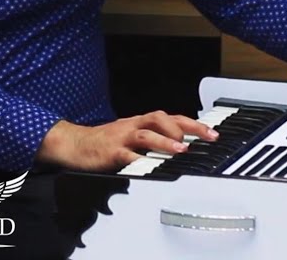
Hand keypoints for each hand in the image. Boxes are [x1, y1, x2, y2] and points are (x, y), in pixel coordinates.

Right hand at [35, 111, 218, 171]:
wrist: (73, 144)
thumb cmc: (104, 142)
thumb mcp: (132, 137)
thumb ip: (153, 141)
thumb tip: (181, 148)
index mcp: (140, 123)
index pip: (171, 118)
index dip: (193, 124)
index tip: (213, 134)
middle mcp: (133, 126)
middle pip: (161, 119)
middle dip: (185, 127)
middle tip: (203, 138)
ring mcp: (121, 138)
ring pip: (146, 134)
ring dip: (165, 142)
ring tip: (181, 149)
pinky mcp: (110, 152)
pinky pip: (126, 156)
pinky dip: (139, 161)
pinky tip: (149, 168)